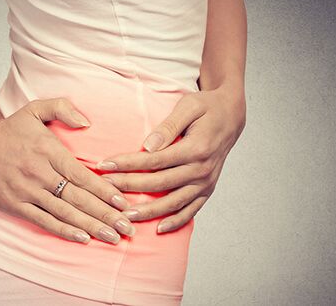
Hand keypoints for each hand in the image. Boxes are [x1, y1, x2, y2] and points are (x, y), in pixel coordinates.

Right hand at [0, 97, 136, 244]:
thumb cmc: (7, 130)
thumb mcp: (34, 109)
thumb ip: (63, 108)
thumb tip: (87, 122)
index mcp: (50, 152)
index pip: (83, 175)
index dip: (105, 190)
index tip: (124, 202)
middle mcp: (41, 173)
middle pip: (79, 198)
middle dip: (106, 214)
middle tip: (128, 227)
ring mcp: (28, 191)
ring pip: (65, 212)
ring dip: (91, 226)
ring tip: (113, 237)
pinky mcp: (15, 205)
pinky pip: (44, 221)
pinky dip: (64, 231)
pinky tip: (82, 238)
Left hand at [96, 86, 245, 233]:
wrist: (231, 116)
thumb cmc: (207, 107)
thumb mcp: (189, 106)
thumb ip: (168, 126)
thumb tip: (148, 146)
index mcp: (196, 148)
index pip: (154, 160)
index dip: (128, 164)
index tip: (105, 165)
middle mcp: (202, 169)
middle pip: (159, 183)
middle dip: (129, 186)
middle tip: (104, 188)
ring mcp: (206, 182)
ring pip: (173, 202)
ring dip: (148, 211)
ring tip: (123, 216)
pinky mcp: (207, 190)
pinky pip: (191, 210)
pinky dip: (176, 222)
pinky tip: (158, 229)